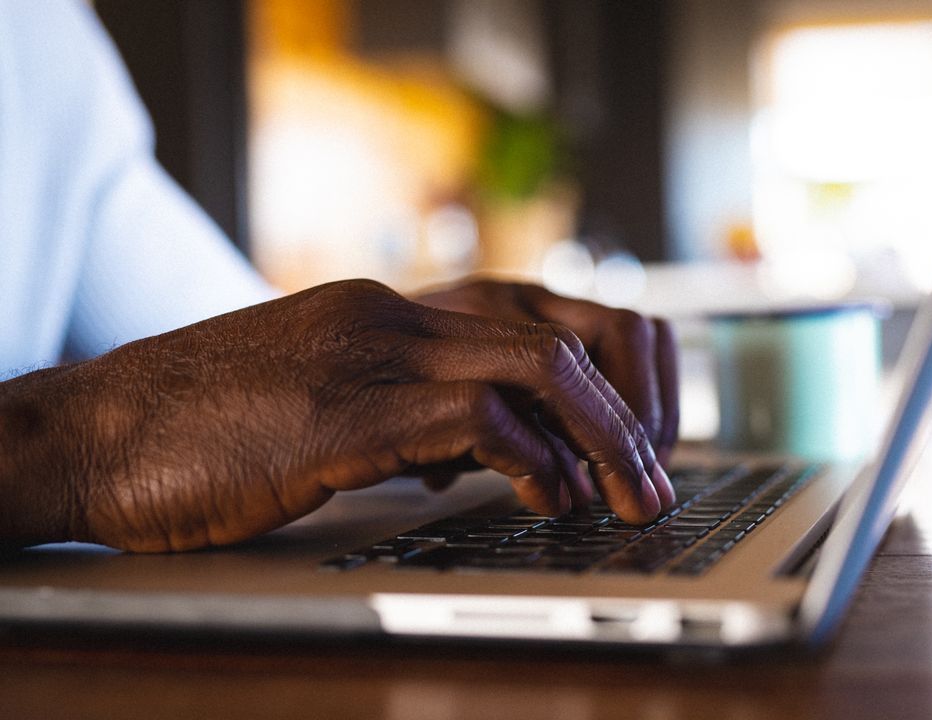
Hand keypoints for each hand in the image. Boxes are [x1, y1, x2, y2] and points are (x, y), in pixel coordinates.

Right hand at [0, 280, 673, 551]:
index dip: (611, 369)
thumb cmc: (208, 430)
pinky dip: (533, 461)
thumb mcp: (330, 405)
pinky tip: (546, 501)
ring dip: (604, 437)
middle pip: (561, 327)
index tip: (632, 436)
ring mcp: (370, 356)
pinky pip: (477, 418)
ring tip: (629, 496)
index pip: (542, 309)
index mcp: (394, 311)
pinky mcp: (344, 414)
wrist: (94, 434)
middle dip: (631, 404)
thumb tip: (484, 453)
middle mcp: (394, 317)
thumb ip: (408, 411)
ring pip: (538, 365)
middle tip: (654, 475)